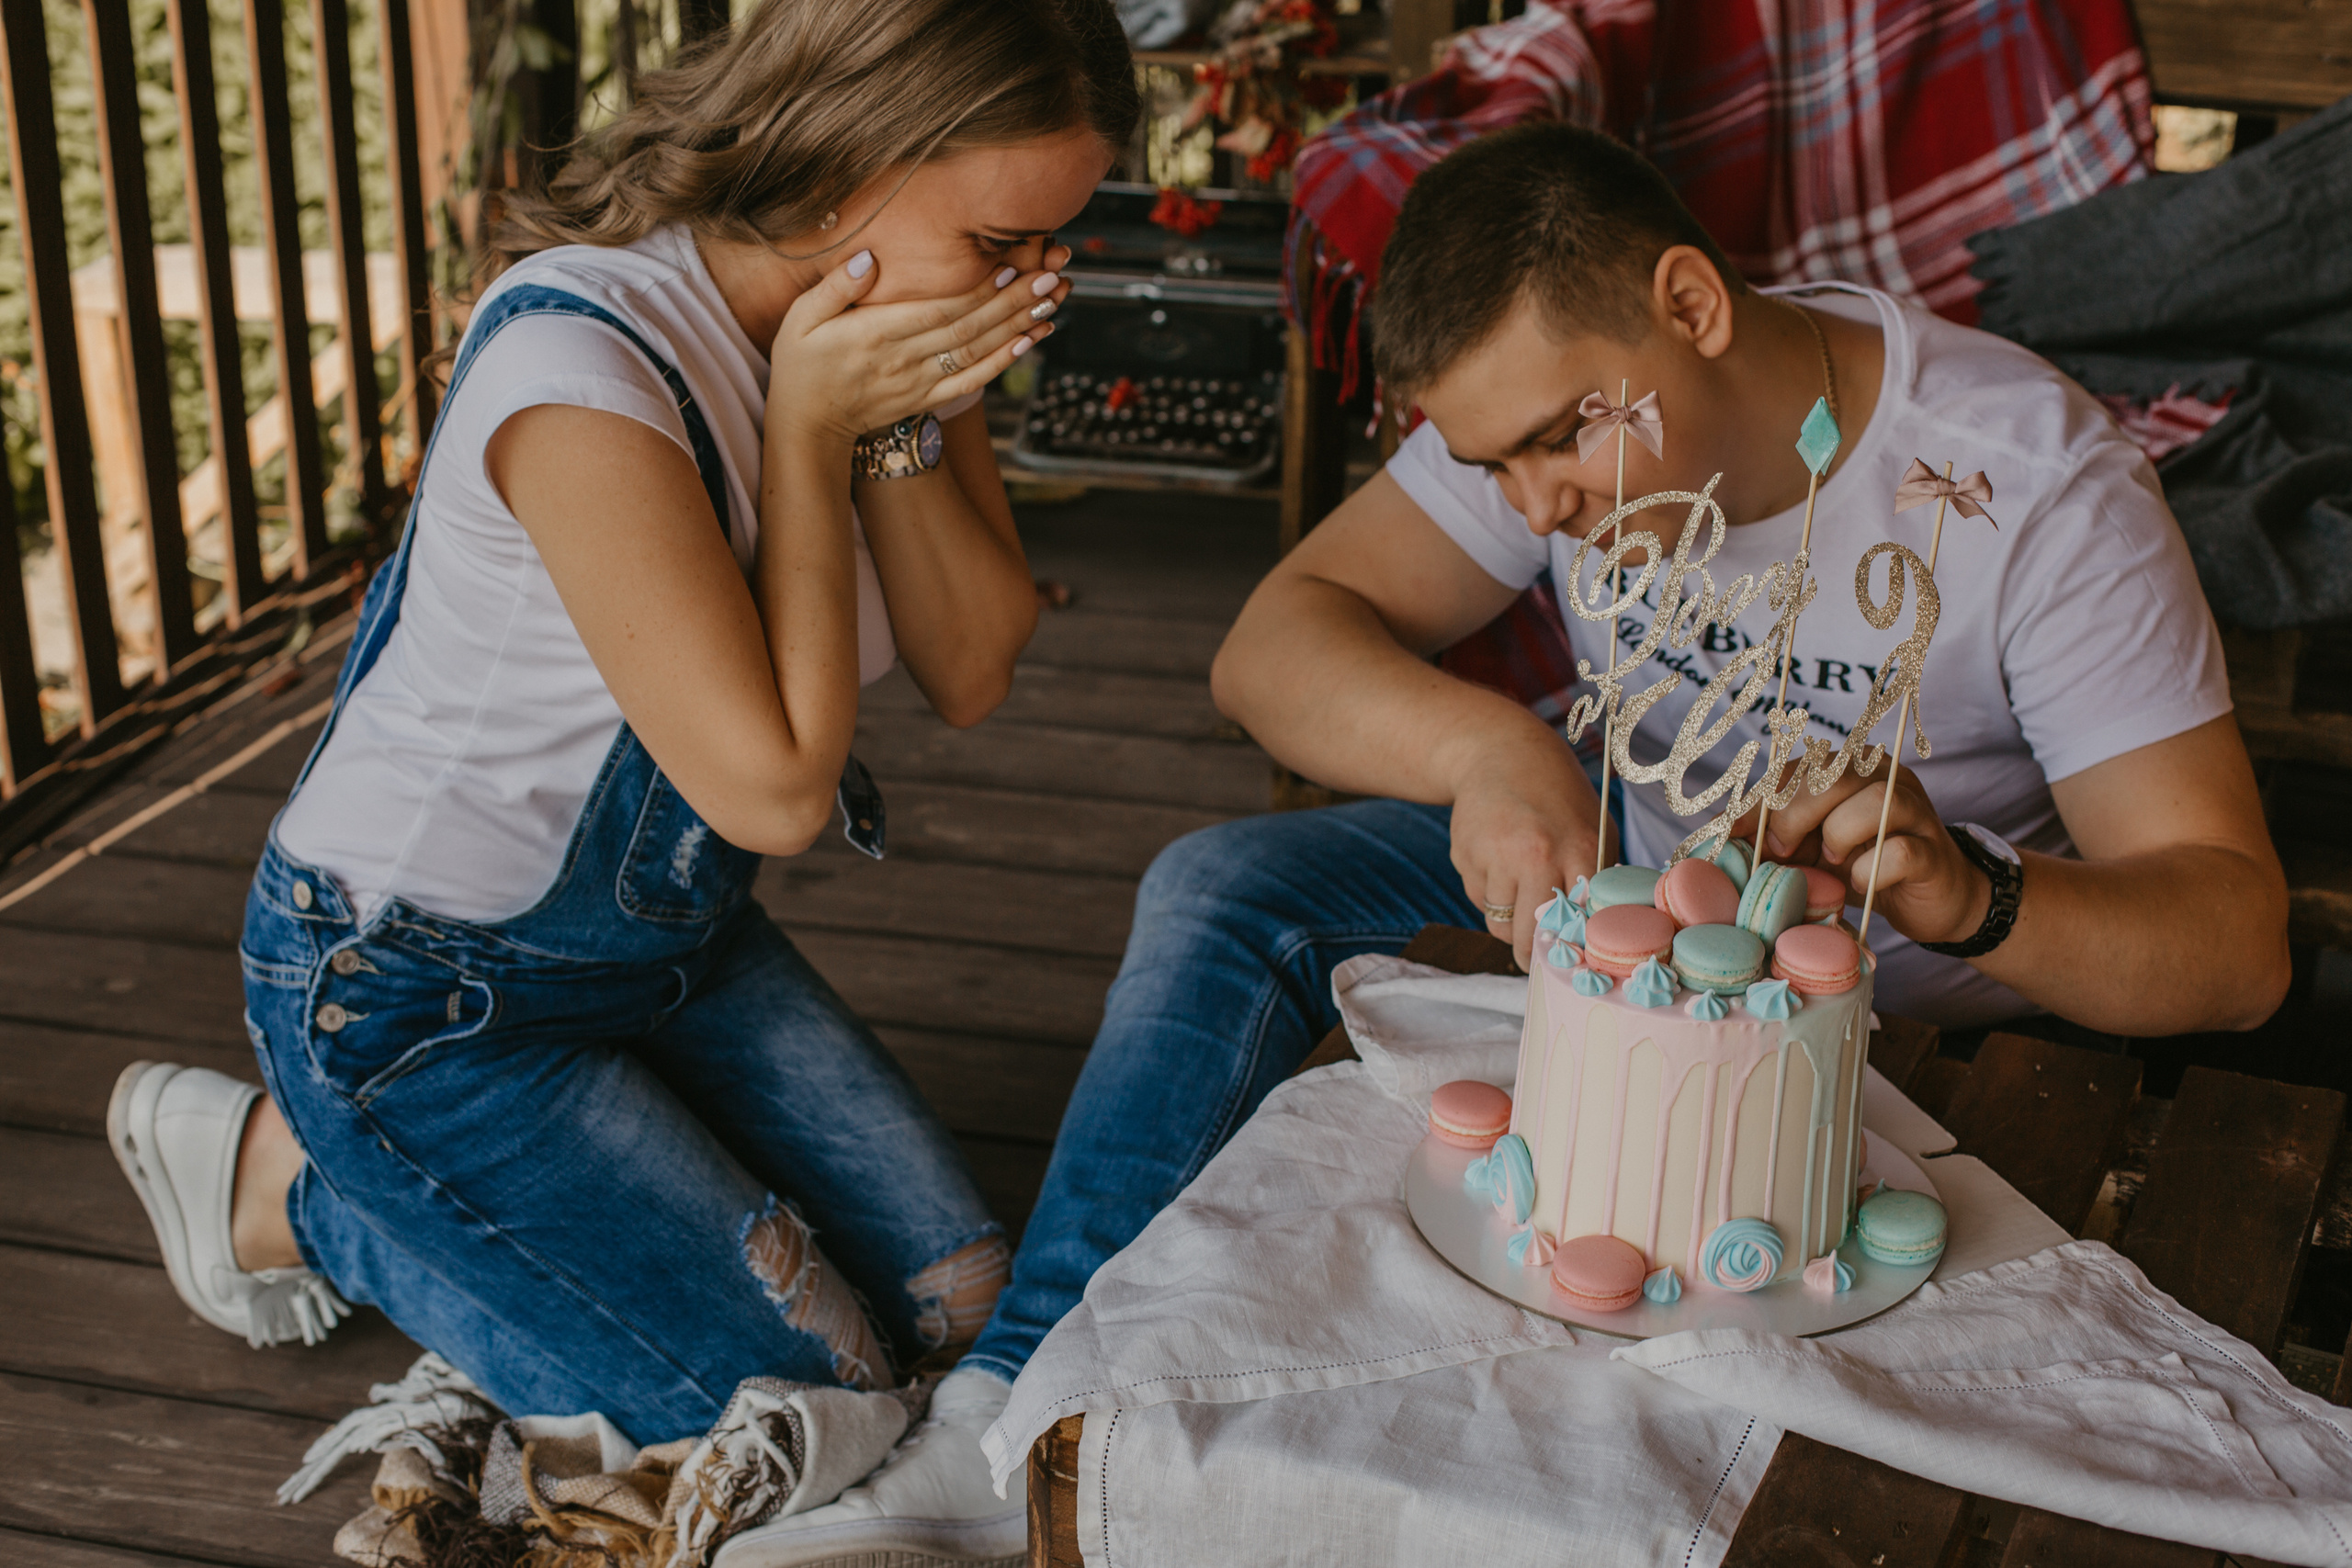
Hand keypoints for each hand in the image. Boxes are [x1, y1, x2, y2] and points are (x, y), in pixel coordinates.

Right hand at [768, 244, 1073, 444]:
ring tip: (1051, 302)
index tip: (1010, 269)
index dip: (977, 292)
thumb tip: (869, 258)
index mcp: (876, 335)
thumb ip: (835, 287)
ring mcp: (919, 383)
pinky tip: (1028, 341)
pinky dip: (1002, 362)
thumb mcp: (801, 318)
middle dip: (1011, 303)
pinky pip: (972, 381)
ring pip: (977, 353)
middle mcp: (903, 361)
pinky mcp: (927, 399)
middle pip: (968, 329)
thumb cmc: (801, 365)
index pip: (937, 311)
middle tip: (1048, 278)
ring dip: (1017, 328)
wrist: (807, 427)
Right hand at [1446, 733, 1606, 971]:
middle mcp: (1537, 855)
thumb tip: (1596, 938)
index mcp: (1581, 850)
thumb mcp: (1595, 830)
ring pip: (1499, 923)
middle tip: (1532, 959)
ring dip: (1508, 920)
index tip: (1569, 964)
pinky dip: (1488, 892)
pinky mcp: (1464, 855)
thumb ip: (1598, 880)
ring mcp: (1496, 855)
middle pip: (1530, 935)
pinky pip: (1478, 899)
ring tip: (1517, 888)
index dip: (1571, 949)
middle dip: (1530, 953)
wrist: (1503, 754)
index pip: (1578, 924)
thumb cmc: (1559, 801)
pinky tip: (1496, 860)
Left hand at [1749, 760, 1988, 946]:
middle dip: (1795, 815)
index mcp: (1849, 770)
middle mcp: (1886, 778)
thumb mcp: (1809, 848)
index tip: (1729, 832)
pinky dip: (1872, 871)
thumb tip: (1715, 832)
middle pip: (1836, 775)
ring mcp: (1916, 811)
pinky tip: (1861, 884)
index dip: (1759, 798)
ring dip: (1840, 836)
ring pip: (1878, 800)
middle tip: (1783, 851)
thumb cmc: (1862, 867)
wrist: (1929, 901)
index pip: (1797, 767)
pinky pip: (1901, 851)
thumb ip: (1771, 833)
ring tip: (1832, 864)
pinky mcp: (1933, 852)